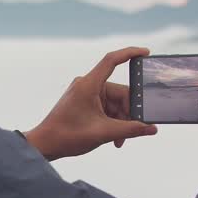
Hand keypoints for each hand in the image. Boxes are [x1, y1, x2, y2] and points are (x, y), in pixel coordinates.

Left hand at [24, 47, 158, 160]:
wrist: (45, 145)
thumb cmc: (67, 136)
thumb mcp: (104, 133)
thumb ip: (131, 130)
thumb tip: (152, 129)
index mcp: (89, 84)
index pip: (112, 60)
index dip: (130, 53)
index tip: (146, 52)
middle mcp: (87, 85)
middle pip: (119, 92)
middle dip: (128, 113)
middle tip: (135, 129)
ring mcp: (86, 94)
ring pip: (114, 103)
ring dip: (120, 121)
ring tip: (119, 140)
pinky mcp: (84, 102)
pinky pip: (106, 108)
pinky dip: (112, 121)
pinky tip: (114, 138)